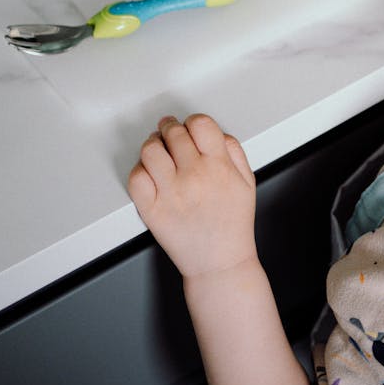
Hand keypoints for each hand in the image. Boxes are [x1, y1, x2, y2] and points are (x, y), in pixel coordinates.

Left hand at [128, 113, 256, 278]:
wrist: (220, 262)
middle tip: (170, 132)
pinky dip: (140, 170)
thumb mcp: (247, 181)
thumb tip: (216, 132)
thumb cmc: (233, 224)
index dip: (193, 121)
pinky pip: (136, 178)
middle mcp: (193, 176)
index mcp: (218, 166)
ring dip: (153, 144)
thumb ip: (234, 150)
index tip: (190, 126)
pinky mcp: (152, 210)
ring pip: (151, 150)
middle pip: (173, 132)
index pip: (200, 124)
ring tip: (158, 149)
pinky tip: (150, 172)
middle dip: (171, 128)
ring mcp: (170, 193)